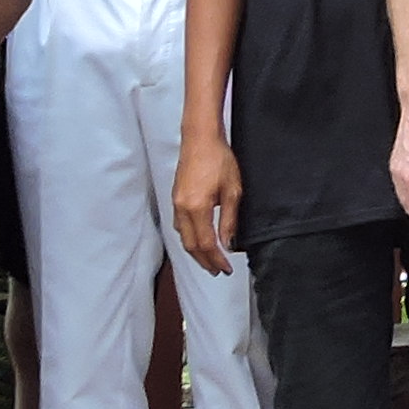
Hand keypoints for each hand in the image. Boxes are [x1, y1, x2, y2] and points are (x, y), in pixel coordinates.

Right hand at [172, 133, 241, 276]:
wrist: (200, 138)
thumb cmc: (218, 158)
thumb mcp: (232, 191)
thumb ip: (229, 220)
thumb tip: (228, 243)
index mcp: (196, 208)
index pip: (206, 244)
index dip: (216, 260)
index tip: (226, 269)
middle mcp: (182, 208)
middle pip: (190, 246)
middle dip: (204, 261)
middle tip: (217, 271)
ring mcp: (176, 203)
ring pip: (183, 237)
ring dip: (196, 251)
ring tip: (209, 260)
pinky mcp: (175, 198)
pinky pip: (180, 226)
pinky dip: (189, 237)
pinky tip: (199, 239)